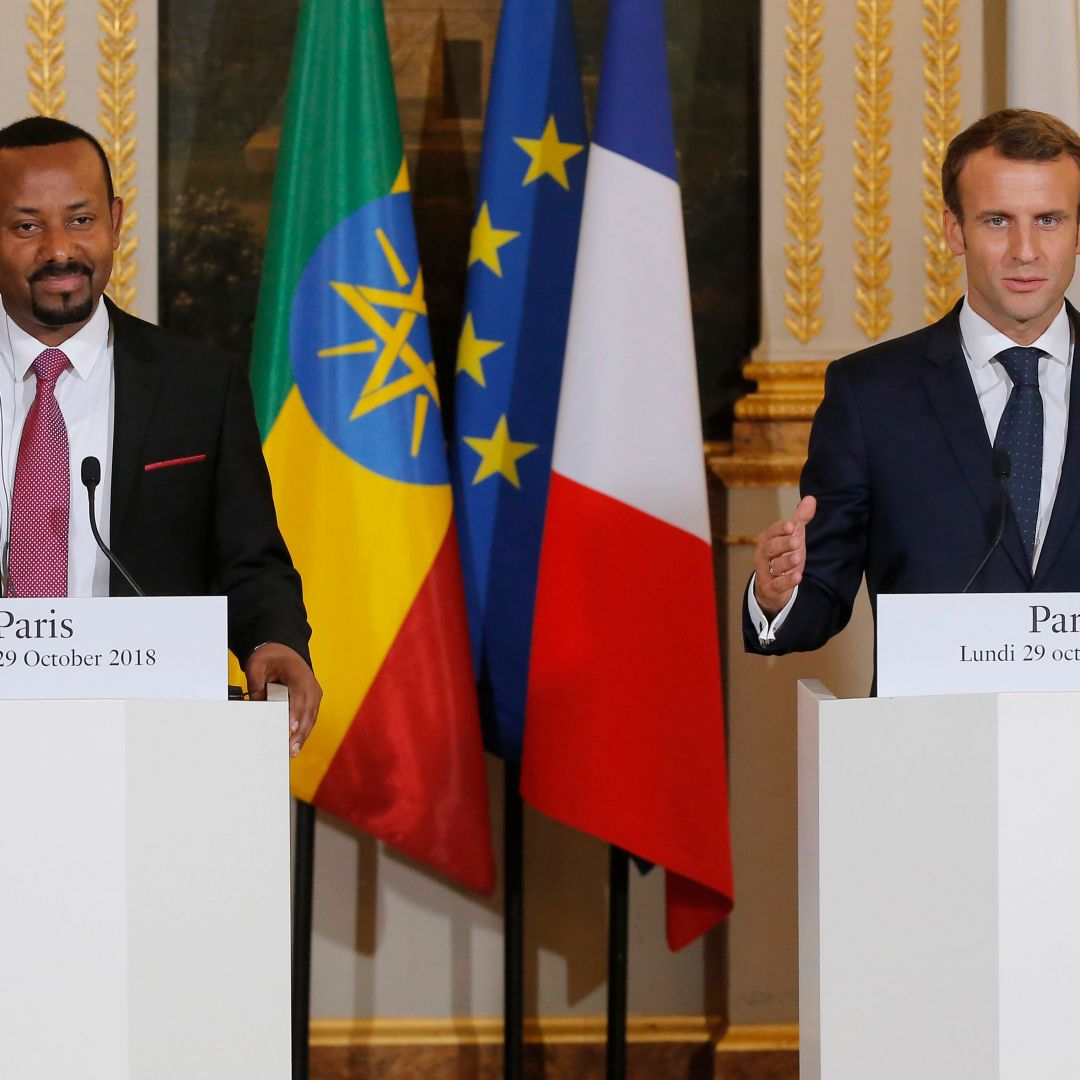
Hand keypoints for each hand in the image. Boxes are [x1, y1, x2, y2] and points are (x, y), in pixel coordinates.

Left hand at [245, 642, 321, 756]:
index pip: (299, 698)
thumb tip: (257, 706)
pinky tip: (296, 743)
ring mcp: (314, 694)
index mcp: (300, 675)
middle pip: (308, 712)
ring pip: (311, 718)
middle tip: (291, 749)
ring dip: (303, 735)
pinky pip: (309, 718)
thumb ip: (256, 684)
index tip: (291, 729)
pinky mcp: (311, 701)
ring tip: (293, 751)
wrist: (283, 650)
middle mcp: (311, 686)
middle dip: (300, 732)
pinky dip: (303, 730)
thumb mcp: (257, 665)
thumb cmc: (272, 657)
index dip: (295, 714)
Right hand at [753, 495, 816, 618]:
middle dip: (783, 544)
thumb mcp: (793, 538)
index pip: (772, 532)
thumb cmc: (782, 557)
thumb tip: (811, 498)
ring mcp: (766, 572)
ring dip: (786, 561)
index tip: (793, 525)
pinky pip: (777, 585)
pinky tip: (797, 577)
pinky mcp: (771, 588)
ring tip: (798, 557)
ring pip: (774, 566)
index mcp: (767, 540)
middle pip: (770, 548)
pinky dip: (787, 581)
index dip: (781, 528)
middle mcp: (763, 555)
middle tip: (797, 541)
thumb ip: (800, 520)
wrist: (771, 588)